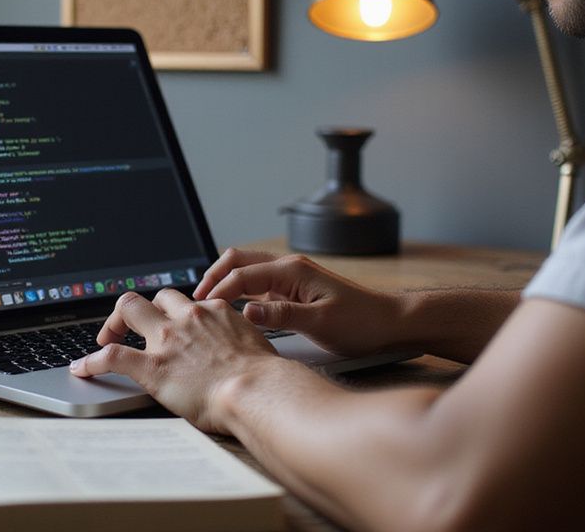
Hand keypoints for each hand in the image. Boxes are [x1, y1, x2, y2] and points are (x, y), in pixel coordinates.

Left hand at [70, 289, 291, 432]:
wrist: (256, 390)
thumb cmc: (264, 378)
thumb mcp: (257, 346)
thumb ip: (241, 342)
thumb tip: (243, 354)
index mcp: (215, 312)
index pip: (189, 302)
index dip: (177, 312)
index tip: (172, 322)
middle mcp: (188, 318)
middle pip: (156, 296)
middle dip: (143, 307)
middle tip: (132, 326)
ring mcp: (167, 339)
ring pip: (129, 308)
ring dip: (115, 321)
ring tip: (105, 337)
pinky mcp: (151, 366)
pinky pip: (111, 356)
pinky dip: (92, 361)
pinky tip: (82, 368)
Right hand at [192, 248, 401, 357]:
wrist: (389, 323)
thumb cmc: (361, 322)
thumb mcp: (321, 323)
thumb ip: (281, 316)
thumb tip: (246, 311)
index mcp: (292, 271)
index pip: (242, 275)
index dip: (218, 291)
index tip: (201, 310)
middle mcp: (289, 268)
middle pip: (238, 261)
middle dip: (213, 277)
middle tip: (195, 301)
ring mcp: (291, 278)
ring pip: (246, 271)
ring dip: (225, 282)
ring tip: (206, 305)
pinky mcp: (294, 291)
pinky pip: (259, 285)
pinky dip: (239, 292)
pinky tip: (231, 309)